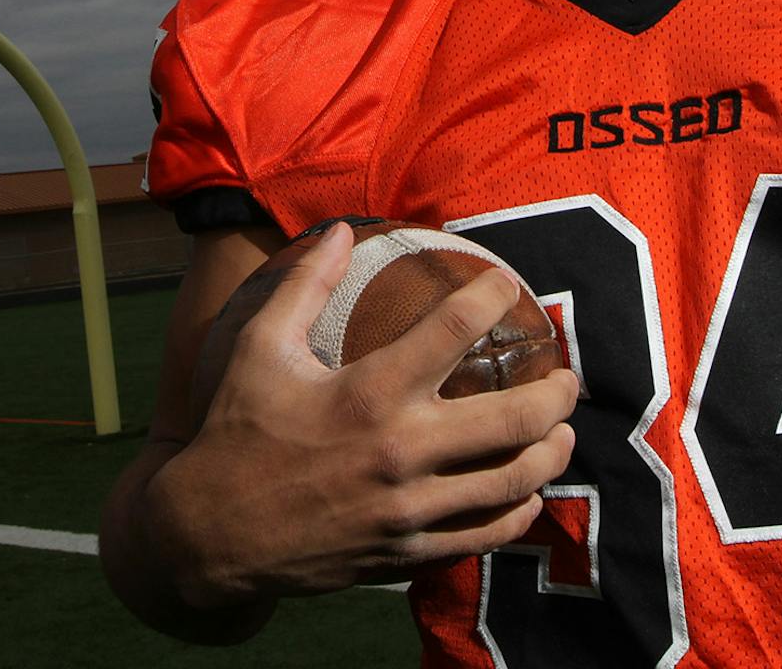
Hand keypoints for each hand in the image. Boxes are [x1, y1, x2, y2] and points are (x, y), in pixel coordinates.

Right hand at [151, 222, 578, 605]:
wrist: (212, 536)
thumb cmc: (235, 431)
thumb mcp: (257, 346)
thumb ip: (303, 284)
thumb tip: (341, 229)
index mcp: (367, 392)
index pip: (454, 329)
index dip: (492, 296)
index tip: (507, 285)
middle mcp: (399, 451)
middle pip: (513, 417)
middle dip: (557, 393)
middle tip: (569, 377)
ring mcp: (409, 508)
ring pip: (513, 481)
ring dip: (551, 452)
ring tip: (562, 431)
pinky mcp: (408, 552)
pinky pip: (486, 533)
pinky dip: (519, 511)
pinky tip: (527, 490)